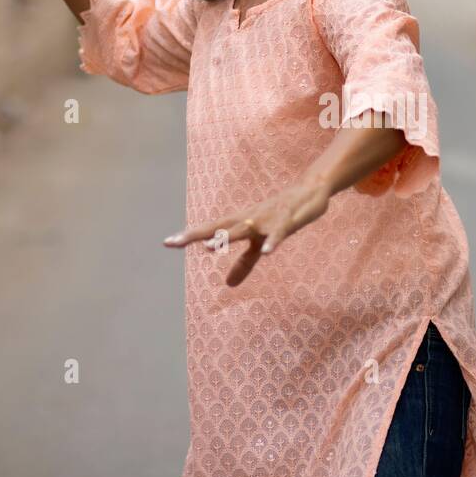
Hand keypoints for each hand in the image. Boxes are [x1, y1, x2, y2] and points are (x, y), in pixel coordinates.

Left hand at [162, 177, 332, 286]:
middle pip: (219, 226)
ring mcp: (266, 219)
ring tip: (208, 247)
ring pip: (243, 228)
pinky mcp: (286, 221)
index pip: (210, 229)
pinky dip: (272, 241)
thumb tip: (228, 285)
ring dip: (226, 236)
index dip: (189, 235)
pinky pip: (278, 233)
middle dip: (197, 234)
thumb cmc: (280, 215)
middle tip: (173, 241)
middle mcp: (248, 218)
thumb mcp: (260, 243)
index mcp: (240, 222)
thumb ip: (244, 263)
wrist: (309, 191)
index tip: (167, 242)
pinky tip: (267, 252)